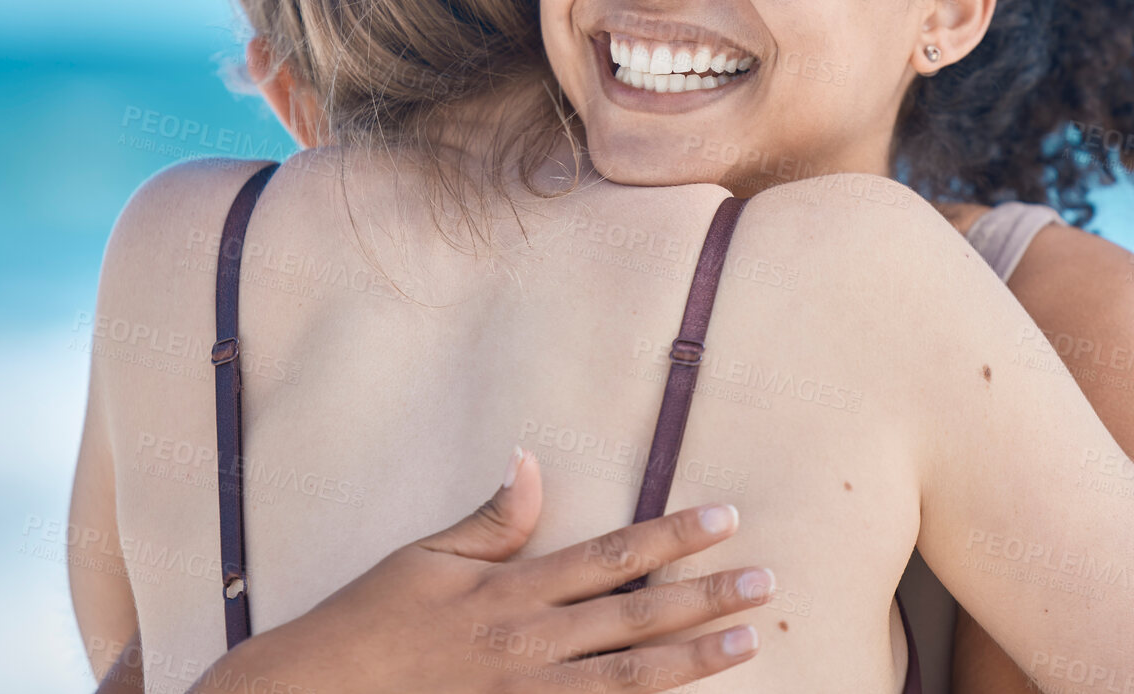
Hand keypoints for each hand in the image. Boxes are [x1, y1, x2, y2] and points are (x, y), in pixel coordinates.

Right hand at [186, 446, 772, 692]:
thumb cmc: (367, 624)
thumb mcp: (424, 559)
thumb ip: (489, 521)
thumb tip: (530, 462)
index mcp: (512, 591)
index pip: (611, 555)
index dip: (673, 535)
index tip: (726, 518)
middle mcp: (530, 646)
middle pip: (636, 616)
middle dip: (706, 597)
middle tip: (765, 582)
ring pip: (630, 679)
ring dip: (695, 659)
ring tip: (749, 640)